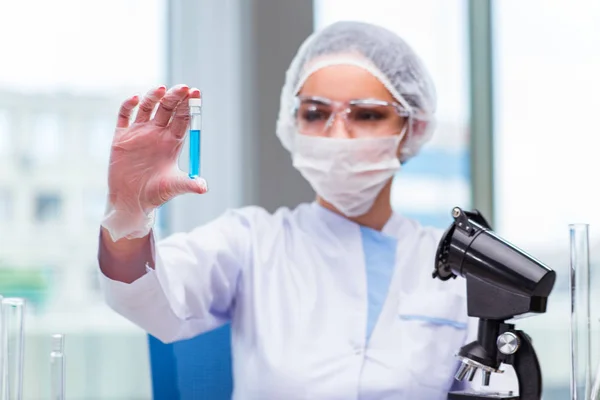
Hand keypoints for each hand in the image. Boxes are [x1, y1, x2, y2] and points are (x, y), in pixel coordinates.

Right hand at [101, 84, 206, 240]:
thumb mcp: (173, 187)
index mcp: (173, 142)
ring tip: (161, 89)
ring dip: (154, 97)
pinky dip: (128, 105)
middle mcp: (158, 134)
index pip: (183, 118)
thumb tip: (204, 187)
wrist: (131, 202)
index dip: (189, 106)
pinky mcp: (121, 137)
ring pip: (148, 108)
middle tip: (183, 87)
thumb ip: (188, 184)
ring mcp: (139, 133)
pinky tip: (136, 99)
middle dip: (175, 97)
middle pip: (168, 109)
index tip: (195, 93)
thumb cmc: (155, 195)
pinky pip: (124, 116)